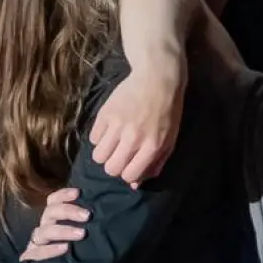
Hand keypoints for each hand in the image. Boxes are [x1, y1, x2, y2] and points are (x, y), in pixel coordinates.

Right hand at [20, 188, 90, 261]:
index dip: (63, 195)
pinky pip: (37, 252)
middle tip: (87, 216)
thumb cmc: (71, 256)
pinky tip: (65, 249)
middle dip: (68, 211)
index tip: (78, 193)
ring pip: (45, 231)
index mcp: (53, 221)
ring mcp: (37, 244)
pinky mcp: (31, 259)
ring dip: (63, 230)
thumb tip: (108, 213)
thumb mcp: (78, 239)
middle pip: (50, 213)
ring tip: (81, 234)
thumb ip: (84, 226)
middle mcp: (44, 229)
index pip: (53, 201)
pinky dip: (50, 250)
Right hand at [91, 48, 184, 187]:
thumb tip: (136, 185)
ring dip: (104, 154)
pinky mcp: (105, 113)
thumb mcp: (170, 140)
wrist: (157, 78)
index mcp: (151, 146)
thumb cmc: (167, 111)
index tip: (130, 166)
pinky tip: (109, 130)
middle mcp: (133, 138)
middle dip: (113, 166)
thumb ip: (155, 164)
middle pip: (110, 168)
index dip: (128, 175)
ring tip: (112, 144)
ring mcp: (117, 125)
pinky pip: (93, 138)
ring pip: (98, 156)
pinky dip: (99, 138)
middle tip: (119, 156)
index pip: (129, 175)